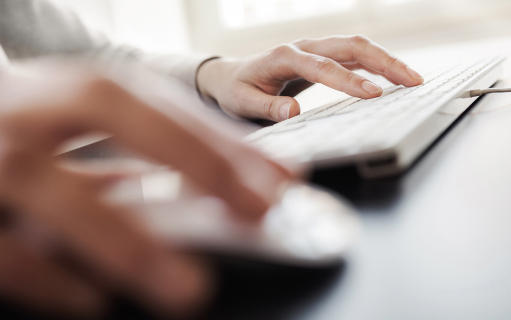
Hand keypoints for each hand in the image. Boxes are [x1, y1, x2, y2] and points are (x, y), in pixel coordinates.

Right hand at [0, 62, 292, 317]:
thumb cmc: (19, 127)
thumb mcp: (68, 123)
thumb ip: (133, 144)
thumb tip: (213, 175)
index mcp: (61, 88)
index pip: (153, 100)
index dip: (216, 135)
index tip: (277, 177)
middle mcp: (22, 109)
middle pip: (108, 108)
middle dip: (193, 155)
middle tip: (258, 209)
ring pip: (51, 187)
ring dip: (127, 239)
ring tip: (190, 287)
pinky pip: (0, 250)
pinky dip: (48, 277)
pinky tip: (94, 301)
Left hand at [197, 35, 423, 121]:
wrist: (232, 77)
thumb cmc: (238, 90)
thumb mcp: (243, 103)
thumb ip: (267, 108)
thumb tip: (293, 112)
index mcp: (283, 57)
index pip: (322, 66)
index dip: (349, 80)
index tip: (373, 95)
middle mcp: (303, 47)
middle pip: (349, 46)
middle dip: (384, 61)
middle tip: (412, 81)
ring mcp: (314, 49)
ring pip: (356, 48)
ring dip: (386, 61)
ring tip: (413, 80)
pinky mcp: (321, 56)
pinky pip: (353, 56)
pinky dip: (375, 64)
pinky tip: (393, 77)